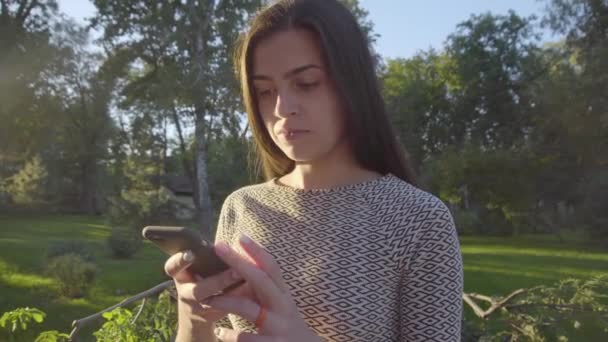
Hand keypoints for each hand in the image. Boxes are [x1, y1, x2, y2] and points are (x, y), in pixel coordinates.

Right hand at [164, 248, 255, 324]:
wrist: (197, 313)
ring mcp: (198, 308)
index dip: (180, 261)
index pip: (173, 267)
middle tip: (236, 271)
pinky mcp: (213, 316)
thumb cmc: (201, 279)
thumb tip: (227, 244)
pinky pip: (228, 308)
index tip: (191, 253)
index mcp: (180, 276)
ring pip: (215, 303)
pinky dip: (241, 298)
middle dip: (218, 281)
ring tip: (250, 280)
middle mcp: (186, 294)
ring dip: (235, 292)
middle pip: (198, 290)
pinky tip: (254, 289)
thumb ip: (208, 258)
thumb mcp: (197, 269)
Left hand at [205, 234, 321, 341]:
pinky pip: (245, 339)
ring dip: (225, 301)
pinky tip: (218, 333)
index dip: (257, 251)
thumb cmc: (287, 325)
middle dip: (238, 262)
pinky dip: (229, 335)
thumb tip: (244, 261)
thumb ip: (266, 287)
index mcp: (283, 294)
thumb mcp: (281, 304)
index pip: (272, 268)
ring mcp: (278, 327)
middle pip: (260, 280)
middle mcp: (283, 307)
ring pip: (249, 309)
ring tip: (207, 300)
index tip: (240, 236)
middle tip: (219, 247)